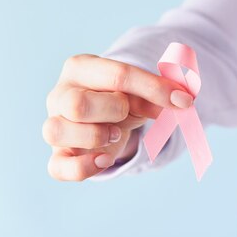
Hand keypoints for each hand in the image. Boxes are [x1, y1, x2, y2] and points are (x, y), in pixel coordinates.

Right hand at [43, 54, 193, 180]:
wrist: (102, 117)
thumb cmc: (119, 99)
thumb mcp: (138, 91)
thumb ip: (155, 93)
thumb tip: (181, 102)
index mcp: (80, 67)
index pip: (116, 74)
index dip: (154, 89)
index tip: (183, 101)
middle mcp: (59, 94)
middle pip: (78, 104)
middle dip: (114, 111)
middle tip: (125, 113)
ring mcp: (53, 125)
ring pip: (55, 131)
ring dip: (94, 136)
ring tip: (113, 134)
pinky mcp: (57, 155)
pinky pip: (57, 167)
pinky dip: (84, 168)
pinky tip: (105, 160)